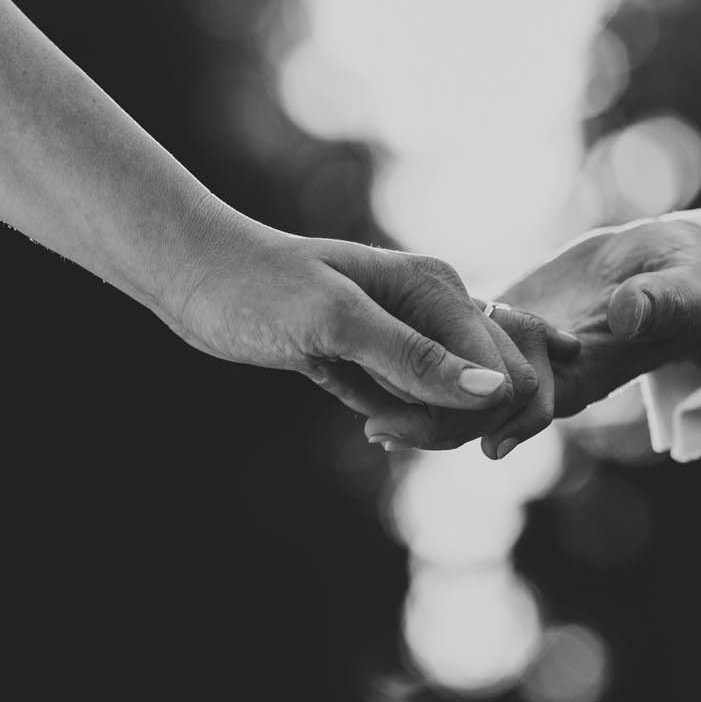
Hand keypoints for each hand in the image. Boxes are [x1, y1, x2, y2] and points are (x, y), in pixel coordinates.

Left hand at [170, 216, 575, 415]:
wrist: (200, 276)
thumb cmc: (260, 287)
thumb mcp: (337, 324)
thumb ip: (416, 359)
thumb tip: (494, 390)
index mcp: (438, 287)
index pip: (500, 372)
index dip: (459, 415)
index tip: (386, 426)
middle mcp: (436, 306)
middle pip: (485, 392)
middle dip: (439, 422)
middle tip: (372, 425)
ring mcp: (412, 330)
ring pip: (451, 403)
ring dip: (410, 421)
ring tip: (354, 406)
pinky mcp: (384, 352)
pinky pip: (416, 401)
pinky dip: (389, 414)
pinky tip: (340, 392)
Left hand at [363, 217, 700, 452]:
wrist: (685, 270)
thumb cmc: (693, 284)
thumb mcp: (684, 289)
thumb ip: (658, 303)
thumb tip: (625, 315)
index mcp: (584, 374)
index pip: (523, 410)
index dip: (478, 419)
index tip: (423, 427)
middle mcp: (547, 375)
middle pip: (477, 409)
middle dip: (428, 417)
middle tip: (371, 424)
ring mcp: (526, 353)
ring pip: (460, 380)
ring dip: (413, 386)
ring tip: (353, 383)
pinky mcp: (512, 323)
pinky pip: (460, 342)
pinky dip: (422, 344)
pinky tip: (381, 336)